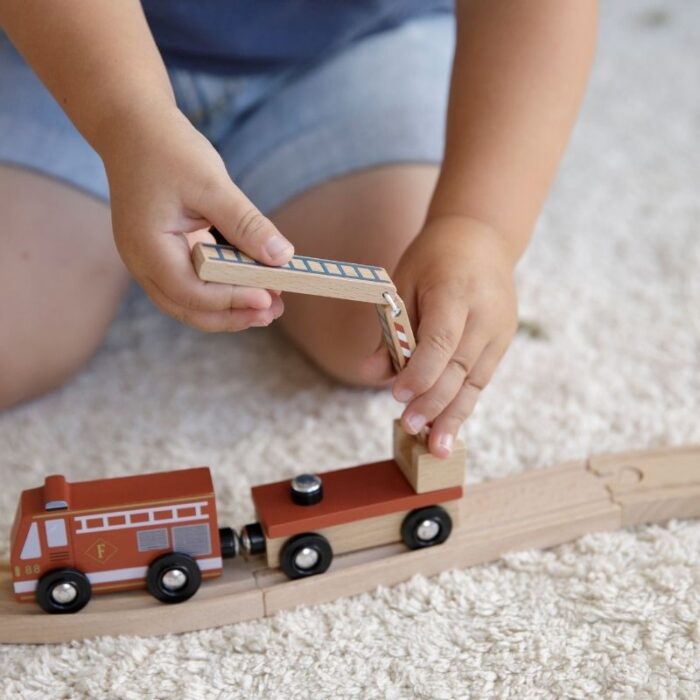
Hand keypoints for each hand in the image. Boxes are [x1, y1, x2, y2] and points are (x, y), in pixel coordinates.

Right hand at [101, 104, 293, 330]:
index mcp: (147, 247)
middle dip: (233, 315)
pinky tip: (250, 288)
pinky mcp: (163, 256)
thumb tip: (283, 257)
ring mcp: (149, 263)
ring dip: (229, 309)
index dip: (231, 300)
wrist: (133, 128)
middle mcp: (143, 263)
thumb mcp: (212, 183)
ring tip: (270, 307)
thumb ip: (246, 224)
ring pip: (190, 303)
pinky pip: (191, 286)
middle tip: (275, 311)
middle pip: (189, 308)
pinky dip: (220, 292)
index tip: (268, 297)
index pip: (191, 291)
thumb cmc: (168, 149)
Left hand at [363, 216, 517, 457]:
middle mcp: (485, 313)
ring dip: (454, 415)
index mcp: (456, 291)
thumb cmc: (433, 259)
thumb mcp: (401, 284)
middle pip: (459, 366)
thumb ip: (389, 330)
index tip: (398, 394)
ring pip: (475, 380)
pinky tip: (449, 428)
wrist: (483, 239)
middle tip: (410, 427)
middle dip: (434, 402)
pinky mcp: (503, 341)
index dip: (420, 371)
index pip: (441, 339)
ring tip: (437, 447)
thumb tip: (369, 372)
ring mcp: (499, 329)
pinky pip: (481, 378)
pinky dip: (464, 403)